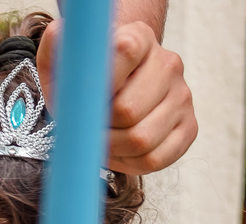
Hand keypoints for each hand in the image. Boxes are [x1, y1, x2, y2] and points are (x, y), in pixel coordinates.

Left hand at [37, 19, 196, 173]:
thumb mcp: (60, 61)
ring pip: (141, 139)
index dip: (99, 85)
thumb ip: (57, 44)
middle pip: (128, 110)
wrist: (111, 92)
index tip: (85, 97)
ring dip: (111, 148)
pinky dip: (129, 163)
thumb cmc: (82, 80)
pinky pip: (156, 159)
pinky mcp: (188, 127)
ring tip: (101, 138)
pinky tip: (119, 150)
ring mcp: (182, 96)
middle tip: (88, 125)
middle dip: (99, 126)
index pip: (124, 53)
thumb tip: (63, 36)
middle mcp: (168, 64)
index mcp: (138, 39)